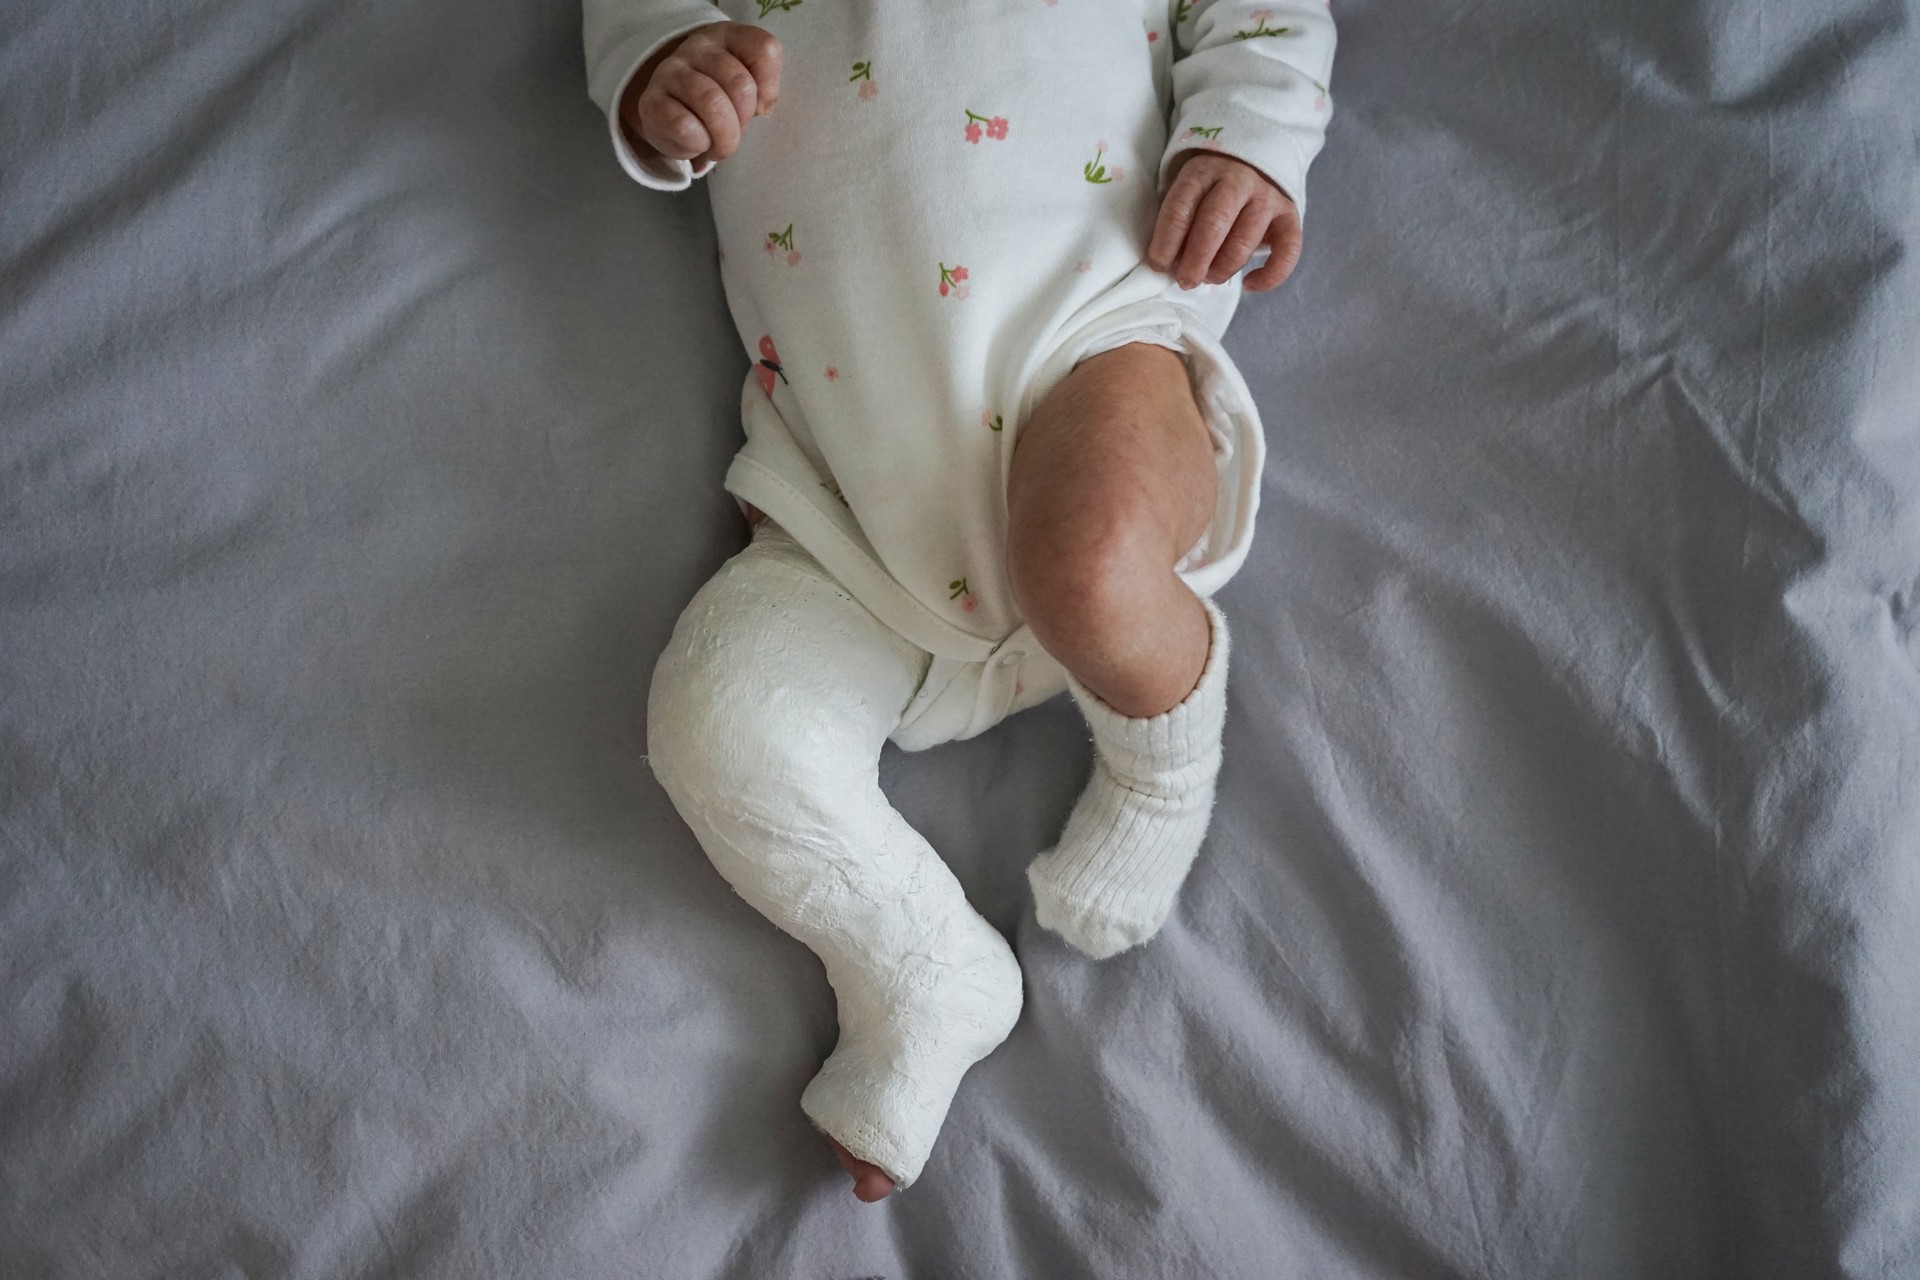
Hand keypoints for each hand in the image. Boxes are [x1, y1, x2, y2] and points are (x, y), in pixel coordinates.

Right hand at [619, 23, 783, 168]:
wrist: (672, 116)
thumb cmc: (719, 100)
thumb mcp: (750, 88)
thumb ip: (765, 88)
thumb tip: (763, 107)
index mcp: (728, 36)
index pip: (764, 49)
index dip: (769, 87)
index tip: (758, 105)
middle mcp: (698, 46)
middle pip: (741, 85)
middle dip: (745, 120)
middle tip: (734, 132)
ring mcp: (671, 71)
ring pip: (713, 104)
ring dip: (725, 138)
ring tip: (720, 146)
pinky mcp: (651, 102)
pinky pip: (684, 126)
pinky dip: (699, 143)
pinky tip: (699, 144)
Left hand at [1148, 151, 1302, 292]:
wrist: (1252, 161)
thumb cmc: (1209, 189)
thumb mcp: (1189, 191)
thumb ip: (1181, 221)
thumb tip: (1171, 266)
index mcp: (1203, 172)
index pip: (1181, 207)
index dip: (1167, 241)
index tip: (1159, 266)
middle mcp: (1237, 180)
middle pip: (1214, 222)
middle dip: (1196, 259)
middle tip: (1185, 281)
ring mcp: (1266, 196)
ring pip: (1245, 239)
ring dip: (1224, 268)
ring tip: (1208, 280)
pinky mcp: (1289, 214)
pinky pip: (1288, 249)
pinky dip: (1270, 275)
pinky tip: (1249, 285)